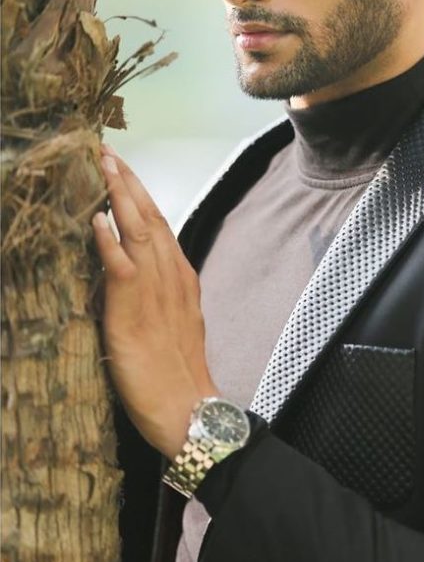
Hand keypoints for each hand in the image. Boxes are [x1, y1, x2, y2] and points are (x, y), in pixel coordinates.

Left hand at [92, 145, 217, 459]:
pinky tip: (97, 220)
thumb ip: (156, 294)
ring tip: (103, 166)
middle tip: (108, 151)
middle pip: (150, 217)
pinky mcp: (135, 314)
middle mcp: (171, 277)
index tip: (123, 169)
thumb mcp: (174, 324)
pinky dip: (110, 242)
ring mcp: (156, 292)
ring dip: (120, 196)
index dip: (140, 195)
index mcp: (180, 278)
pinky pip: (121, 269)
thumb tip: (129, 273)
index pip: (160, 224)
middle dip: (129, 182)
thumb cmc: (178, 374)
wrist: (189, 410)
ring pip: (139, 232)